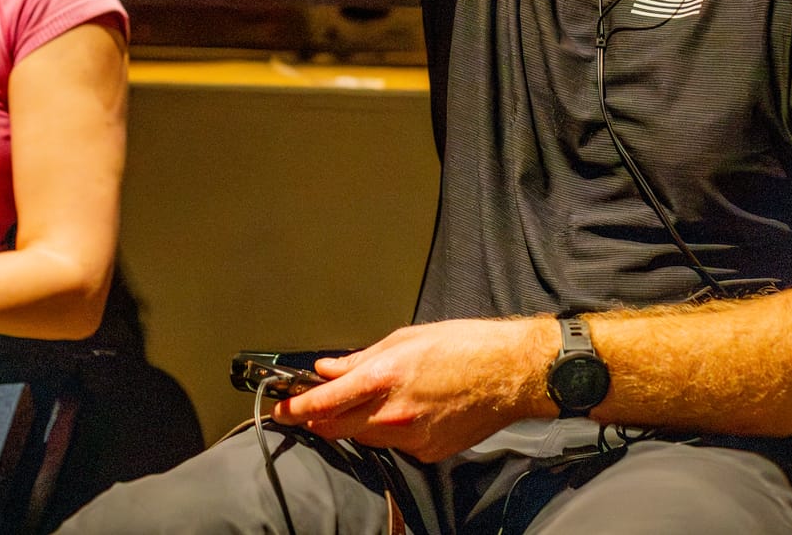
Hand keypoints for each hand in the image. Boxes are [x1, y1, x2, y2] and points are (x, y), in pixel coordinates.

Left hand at [269, 318, 551, 462]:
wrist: (510, 374)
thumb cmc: (466, 348)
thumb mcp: (405, 339)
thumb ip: (361, 359)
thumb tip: (329, 368)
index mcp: (384, 378)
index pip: (324, 403)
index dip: (295, 408)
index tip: (281, 409)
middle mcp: (393, 414)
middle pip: (337, 427)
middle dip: (319, 419)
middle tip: (309, 409)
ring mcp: (410, 438)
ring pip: (365, 437)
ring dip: (356, 423)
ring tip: (374, 399)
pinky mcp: (426, 452)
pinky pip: (394, 446)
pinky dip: (389, 431)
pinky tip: (407, 411)